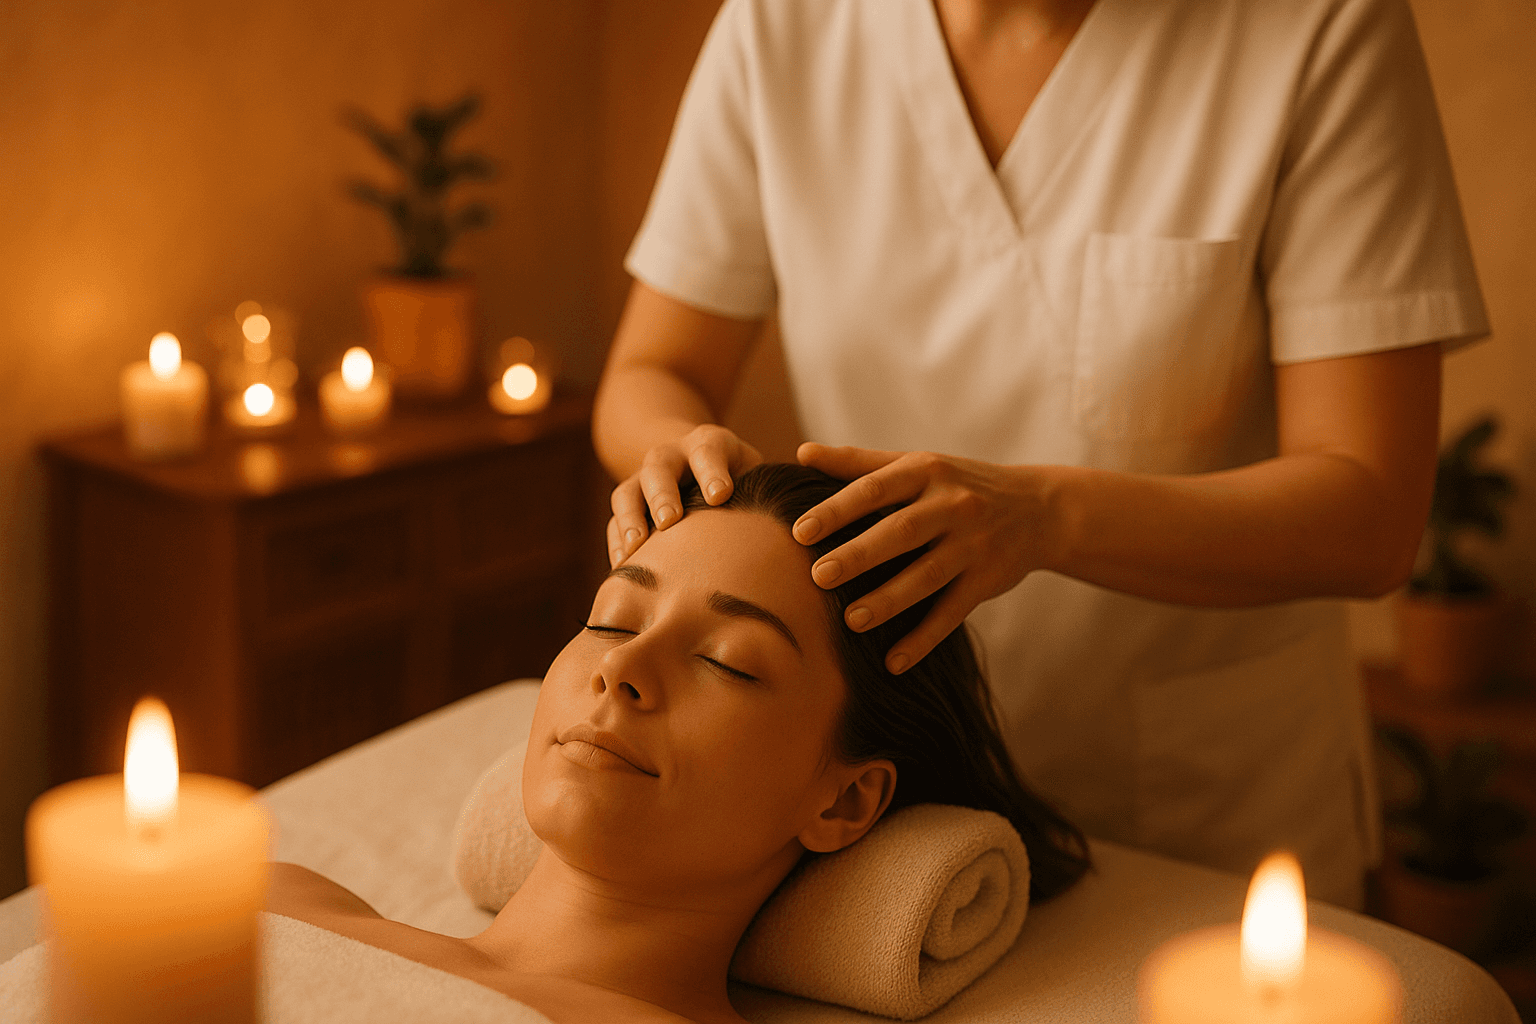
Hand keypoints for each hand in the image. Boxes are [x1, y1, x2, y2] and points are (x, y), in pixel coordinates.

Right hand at [607, 424, 762, 565]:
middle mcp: (672, 456)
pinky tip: (624, 567)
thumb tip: (813, 529)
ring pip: (628, 492)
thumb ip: (773, 494)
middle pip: (660, 467)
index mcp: (710, 444)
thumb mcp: (756, 473)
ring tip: (637, 547)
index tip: (721, 496)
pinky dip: (617, 542)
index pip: (709, 449)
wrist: (693, 460)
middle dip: (665, 493)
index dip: (713, 471)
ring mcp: (643, 479)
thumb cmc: (741, 479)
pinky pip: (613, 522)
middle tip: (672, 520)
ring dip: (632, 519)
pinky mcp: (627, 505)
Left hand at [793, 443, 1059, 672]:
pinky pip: (953, 613)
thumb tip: (802, 452)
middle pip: (901, 532)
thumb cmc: (958, 484)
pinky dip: (924, 639)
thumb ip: (858, 463)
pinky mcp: (987, 581)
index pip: (876, 488)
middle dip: (860, 554)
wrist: (1039, 509)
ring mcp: (973, 544)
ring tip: (851, 620)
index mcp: (927, 471)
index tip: (799, 531)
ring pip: (928, 575)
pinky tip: (893, 663)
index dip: (837, 509)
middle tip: (819, 576)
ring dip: (890, 599)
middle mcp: (952, 505)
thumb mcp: (916, 464)